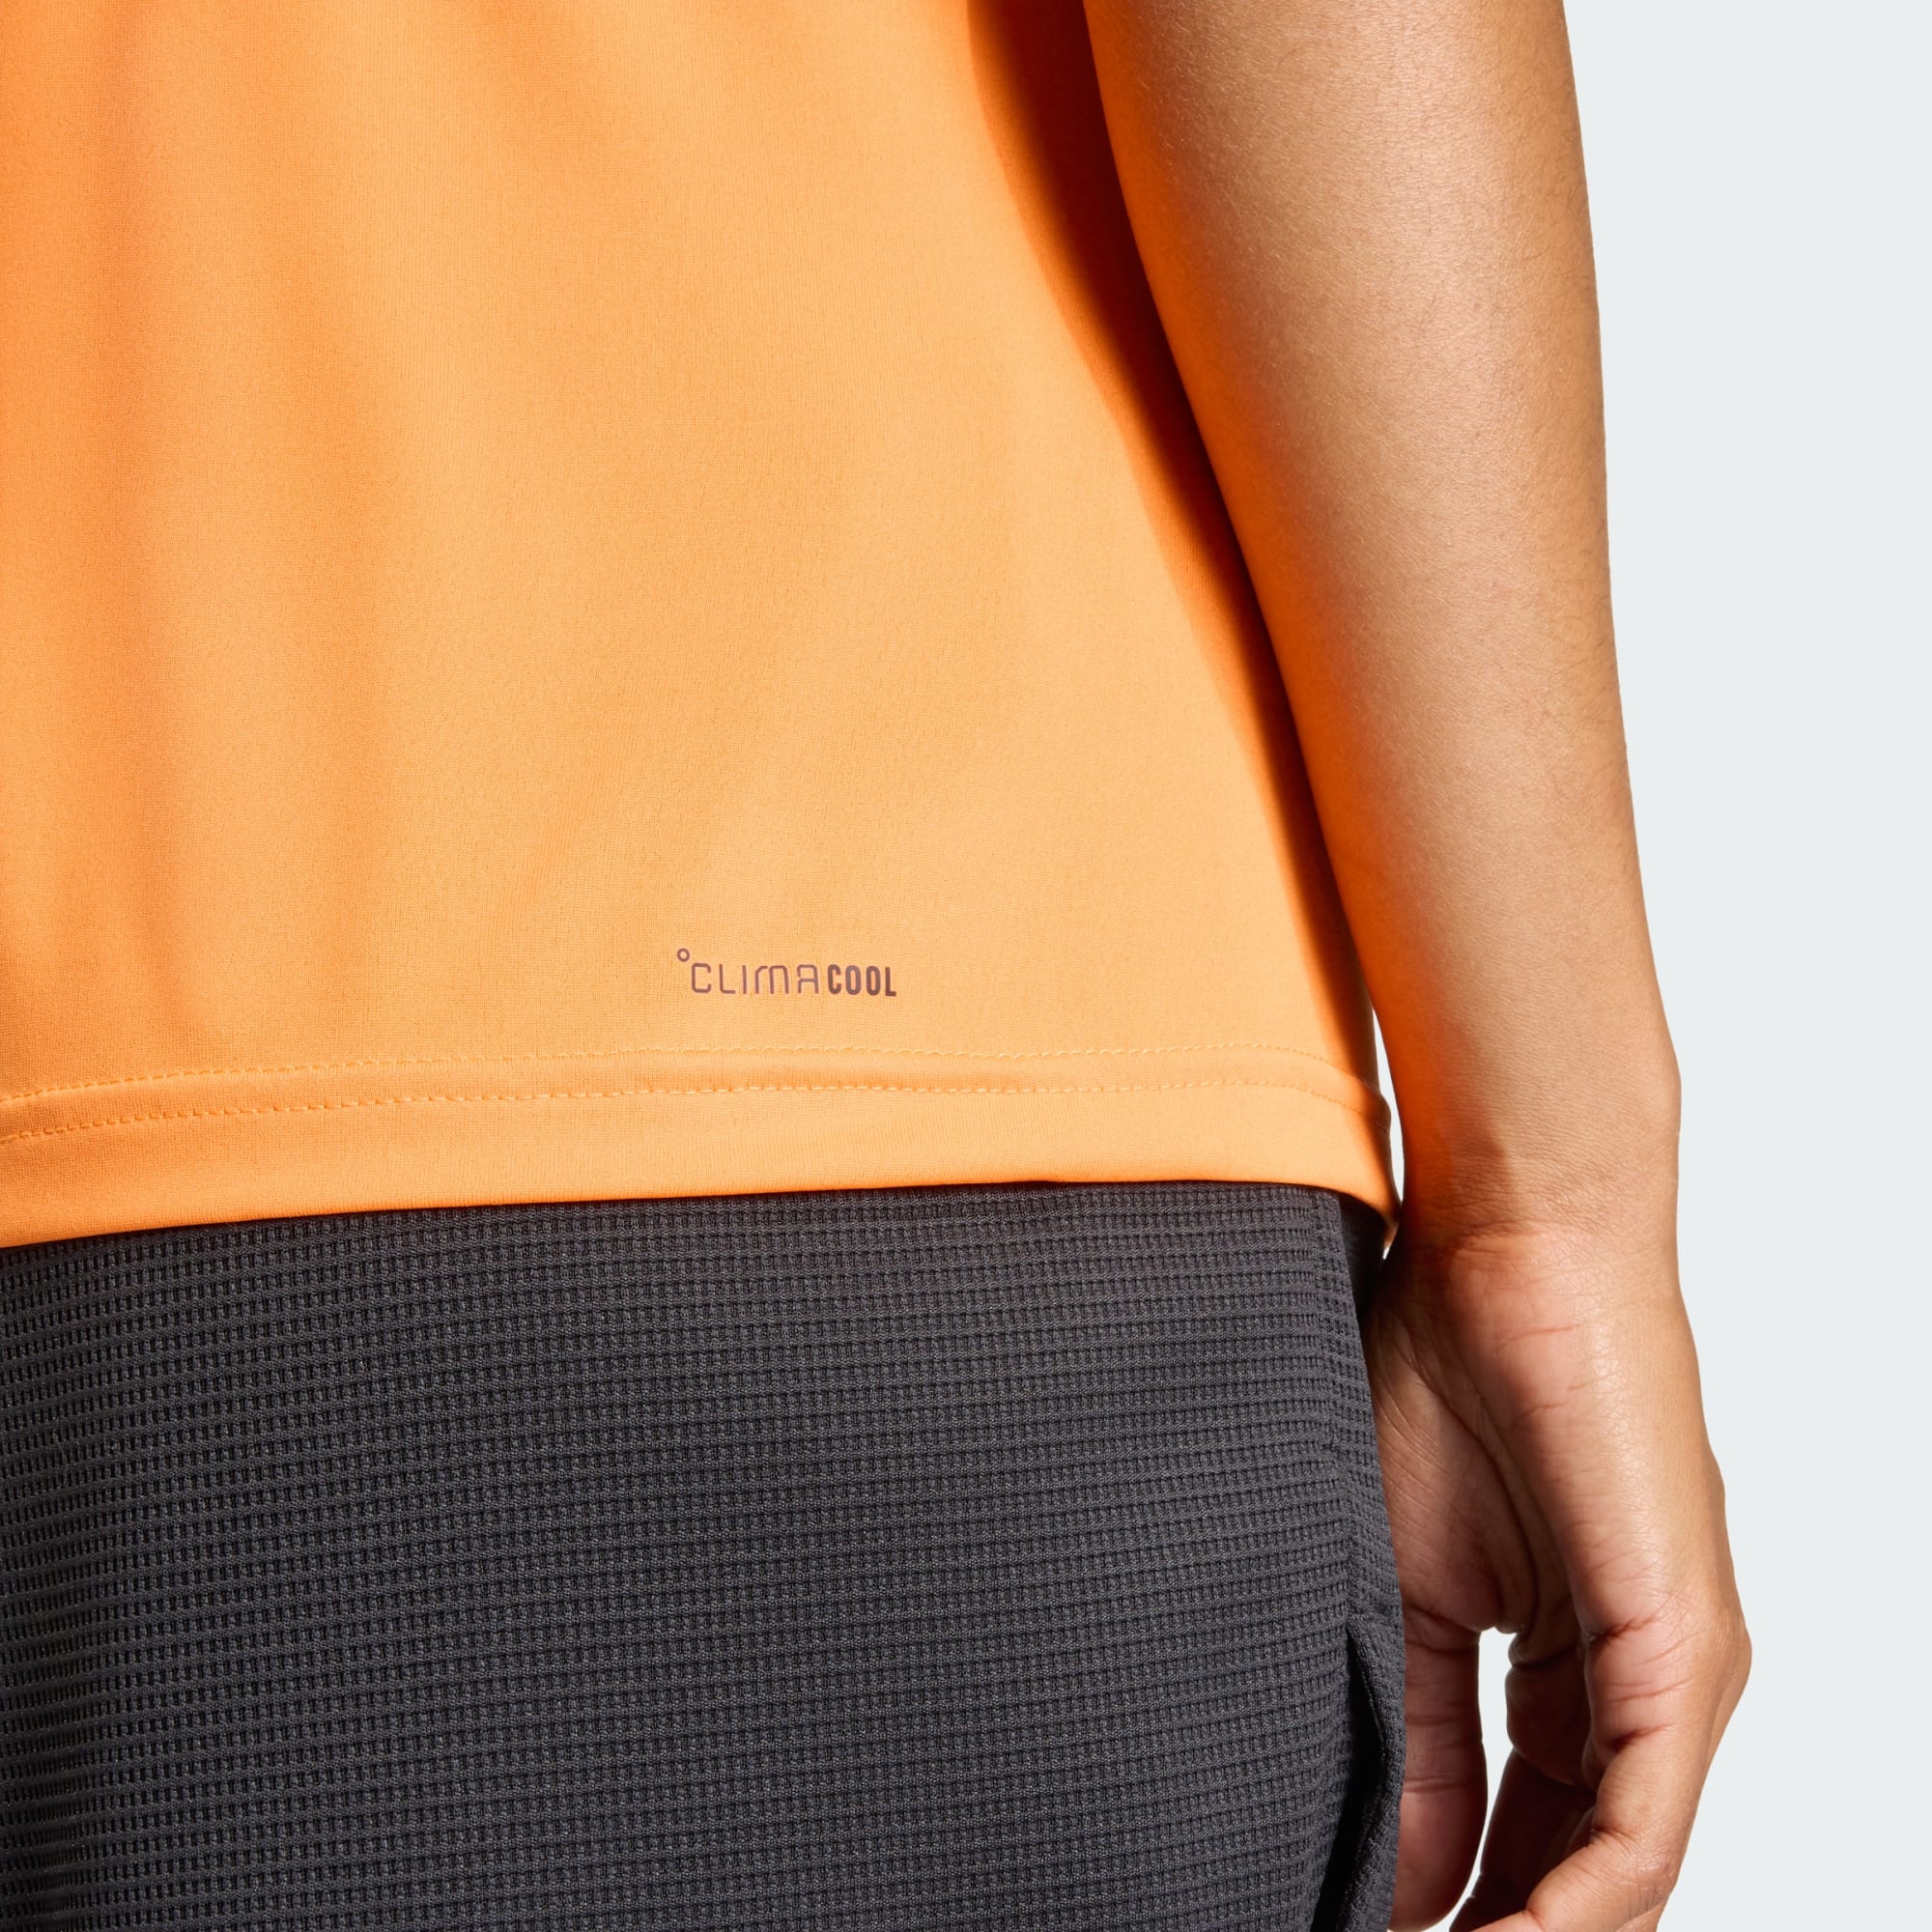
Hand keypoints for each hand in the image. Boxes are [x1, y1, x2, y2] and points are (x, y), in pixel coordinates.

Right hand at [1366, 1206, 1749, 1929]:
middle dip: (1493, 1928)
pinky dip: (1572, 1907)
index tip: (1361, 1927)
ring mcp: (1675, 1672)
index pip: (1518, 1835)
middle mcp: (1640, 1684)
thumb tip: (1386, 1858)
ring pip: (1617, 1871)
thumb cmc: (1443, 1368)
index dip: (1443, 1905)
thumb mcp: (1403, 1586)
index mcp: (1571, 1663)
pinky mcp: (1685, 1650)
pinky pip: (1637, 1825)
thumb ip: (1412, 1727)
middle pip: (1574, 1869)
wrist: (1508, 1249)